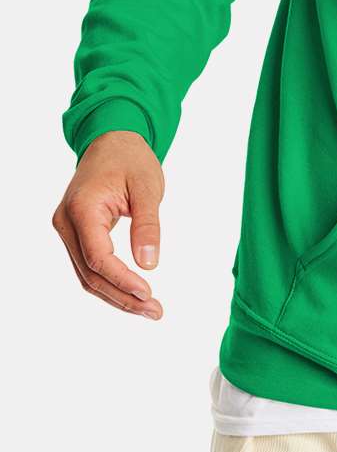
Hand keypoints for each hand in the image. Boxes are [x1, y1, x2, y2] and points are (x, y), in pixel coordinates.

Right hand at [52, 130, 164, 320]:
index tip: (148, 293)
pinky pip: (89, 265)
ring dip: (116, 295)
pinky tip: (133, 294)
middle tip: (155, 311)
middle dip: (122, 296)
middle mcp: (66, 223)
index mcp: (82, 208)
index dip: (121, 280)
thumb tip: (149, 264)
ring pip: (87, 275)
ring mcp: (67, 230)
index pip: (97, 257)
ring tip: (149, 309)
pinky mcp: (75, 234)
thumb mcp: (148, 187)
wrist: (112, 140)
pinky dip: (110, 281)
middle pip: (90, 273)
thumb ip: (147, 224)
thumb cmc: (130, 159)